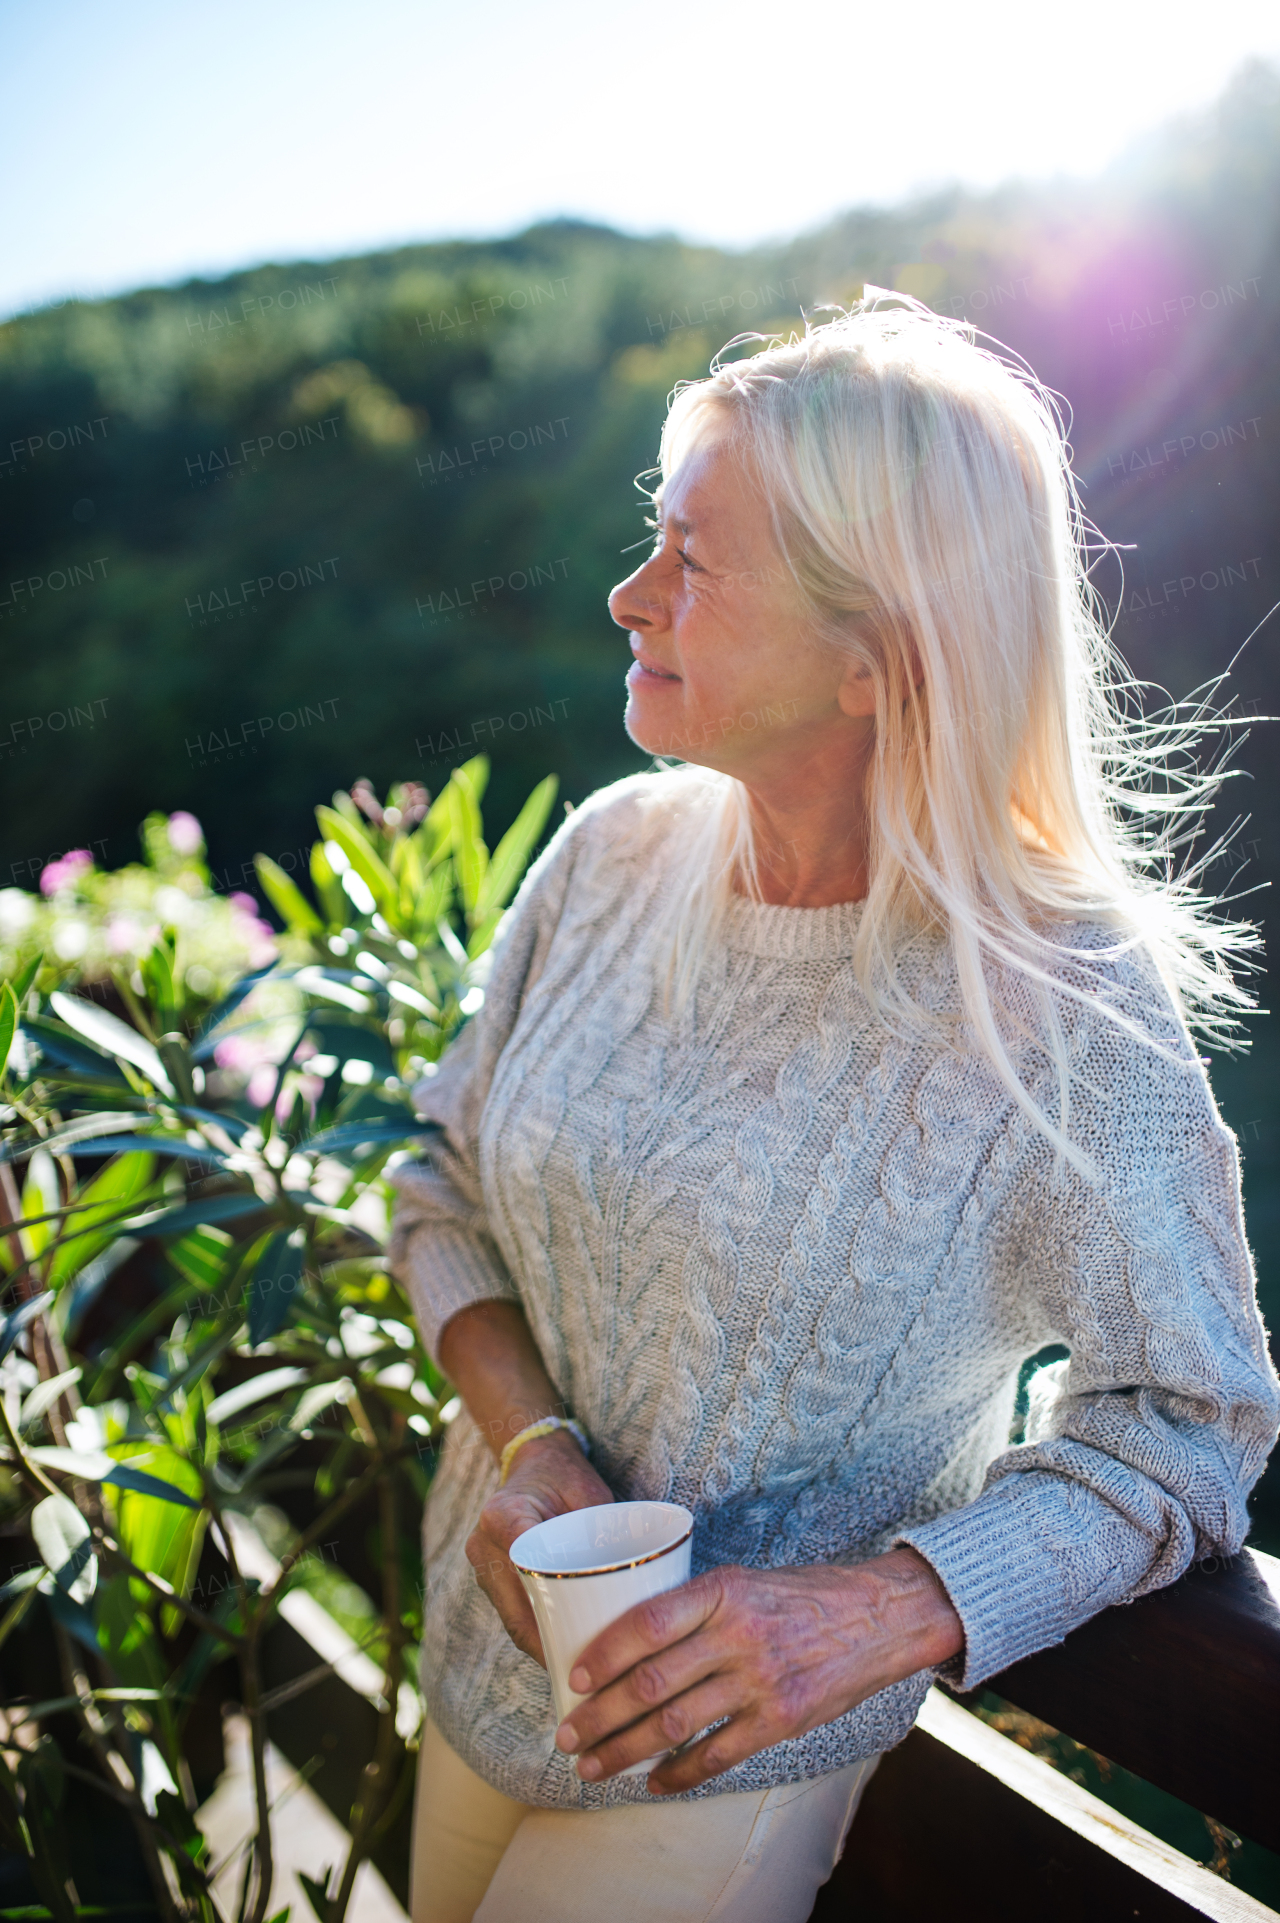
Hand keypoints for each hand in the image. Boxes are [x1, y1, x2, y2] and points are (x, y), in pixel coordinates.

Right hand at [465, 1431, 613, 1664]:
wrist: (534, 1462)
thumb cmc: (565, 1475)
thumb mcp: (588, 1490)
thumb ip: (602, 1525)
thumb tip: (629, 1573)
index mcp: (502, 1514)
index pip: (521, 1563)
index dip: (546, 1605)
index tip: (574, 1637)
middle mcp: (484, 1542)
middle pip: (514, 1607)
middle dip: (546, 1644)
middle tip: (582, 1673)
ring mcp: (484, 1563)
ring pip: (511, 1618)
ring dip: (541, 1645)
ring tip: (575, 1673)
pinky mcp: (491, 1577)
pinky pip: (512, 1613)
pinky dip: (537, 1633)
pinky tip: (562, 1653)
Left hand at [553, 1546, 962, 1793]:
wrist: (879, 1617)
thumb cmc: (802, 1596)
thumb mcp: (745, 1581)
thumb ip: (696, 1606)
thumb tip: (628, 1640)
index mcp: (723, 1591)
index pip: (648, 1623)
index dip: (605, 1654)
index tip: (574, 1678)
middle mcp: (739, 1634)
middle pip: (652, 1682)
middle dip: (602, 1716)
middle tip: (568, 1736)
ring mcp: (762, 1680)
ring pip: (677, 1724)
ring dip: (628, 1751)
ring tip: (595, 1766)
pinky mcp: (783, 1719)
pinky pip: (718, 1754)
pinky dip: (680, 1774)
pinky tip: (655, 1782)